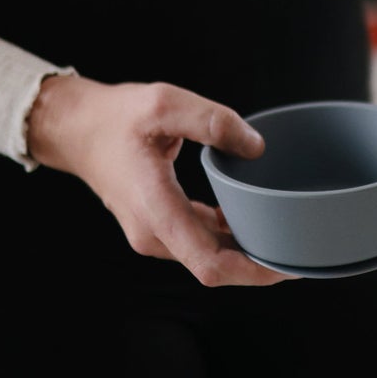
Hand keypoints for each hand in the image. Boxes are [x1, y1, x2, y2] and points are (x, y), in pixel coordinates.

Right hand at [26, 75, 293, 286]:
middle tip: (300, 252)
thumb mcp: (164, 104)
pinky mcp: (159, 228)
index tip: (287, 267)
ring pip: (209, 260)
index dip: (253, 273)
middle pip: (216, 269)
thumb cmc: (116, 117)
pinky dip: (228, 240)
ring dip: (245, 254)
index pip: (210, 264)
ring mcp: (155, 235)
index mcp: (155, 211)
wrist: (76, 129)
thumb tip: (255, 148)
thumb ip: (212, 122)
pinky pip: (201, 245)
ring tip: (284, 239)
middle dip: (258, 267)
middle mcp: (154, 234)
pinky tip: (250, 222)